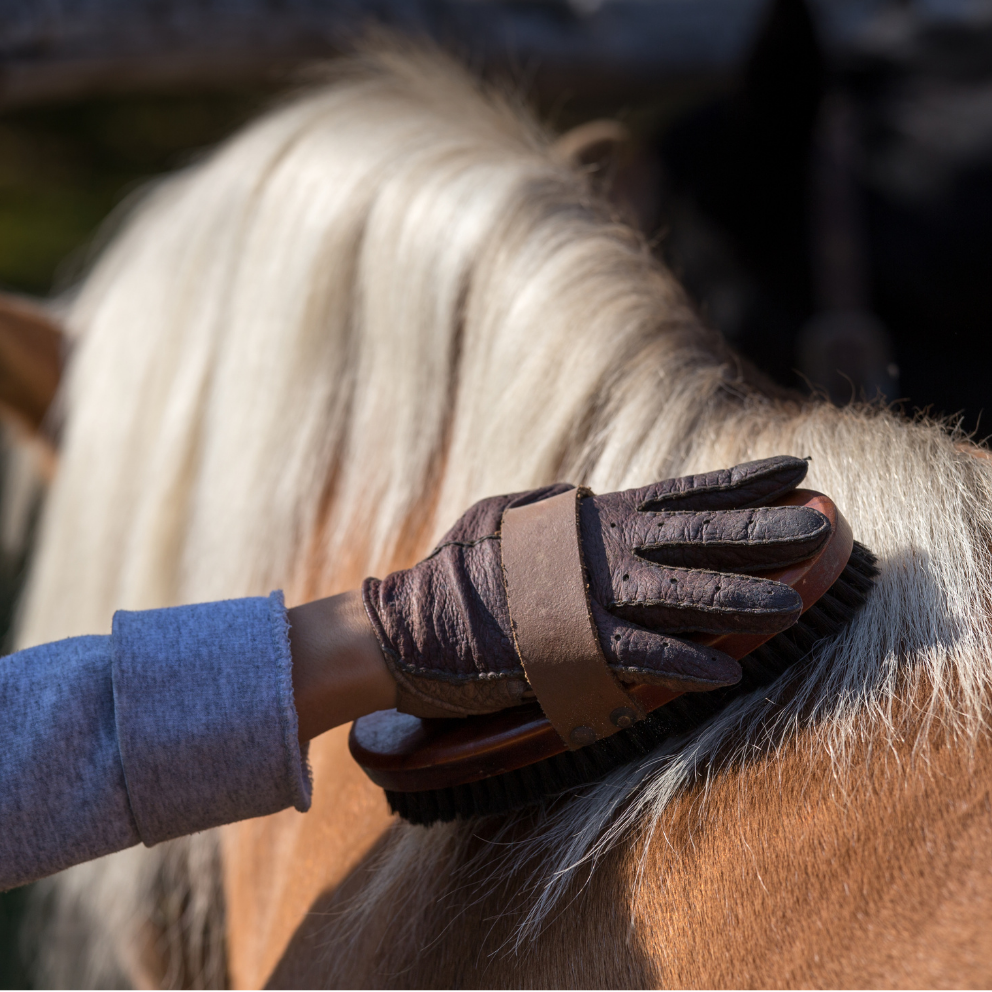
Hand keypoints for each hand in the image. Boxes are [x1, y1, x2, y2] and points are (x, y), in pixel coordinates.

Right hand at [362, 456, 829, 718]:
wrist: (407, 626)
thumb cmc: (460, 575)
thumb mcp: (512, 519)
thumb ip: (561, 510)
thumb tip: (591, 496)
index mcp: (590, 517)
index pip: (680, 492)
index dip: (740, 481)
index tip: (797, 469)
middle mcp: (596, 548)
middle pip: (694, 535)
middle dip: (761, 530)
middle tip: (822, 524)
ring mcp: (582, 597)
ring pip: (677, 593)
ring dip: (738, 599)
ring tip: (795, 602)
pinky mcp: (564, 647)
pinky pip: (635, 654)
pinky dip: (680, 663)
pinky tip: (727, 672)